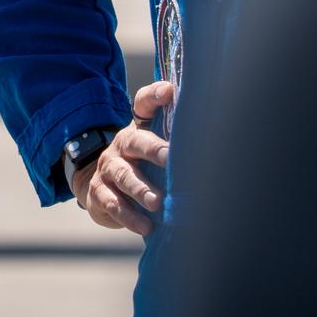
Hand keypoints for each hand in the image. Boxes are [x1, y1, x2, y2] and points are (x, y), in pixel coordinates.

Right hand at [69, 80, 173, 235]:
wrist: (99, 188)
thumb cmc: (141, 168)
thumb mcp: (153, 151)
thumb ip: (175, 143)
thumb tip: (218, 141)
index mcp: (138, 129)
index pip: (143, 105)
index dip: (155, 96)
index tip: (170, 90)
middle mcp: (122, 144)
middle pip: (136, 141)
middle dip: (154, 150)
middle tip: (170, 159)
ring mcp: (108, 167)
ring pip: (124, 175)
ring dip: (141, 189)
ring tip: (157, 202)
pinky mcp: (99, 192)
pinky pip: (112, 202)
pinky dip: (129, 215)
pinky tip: (145, 226)